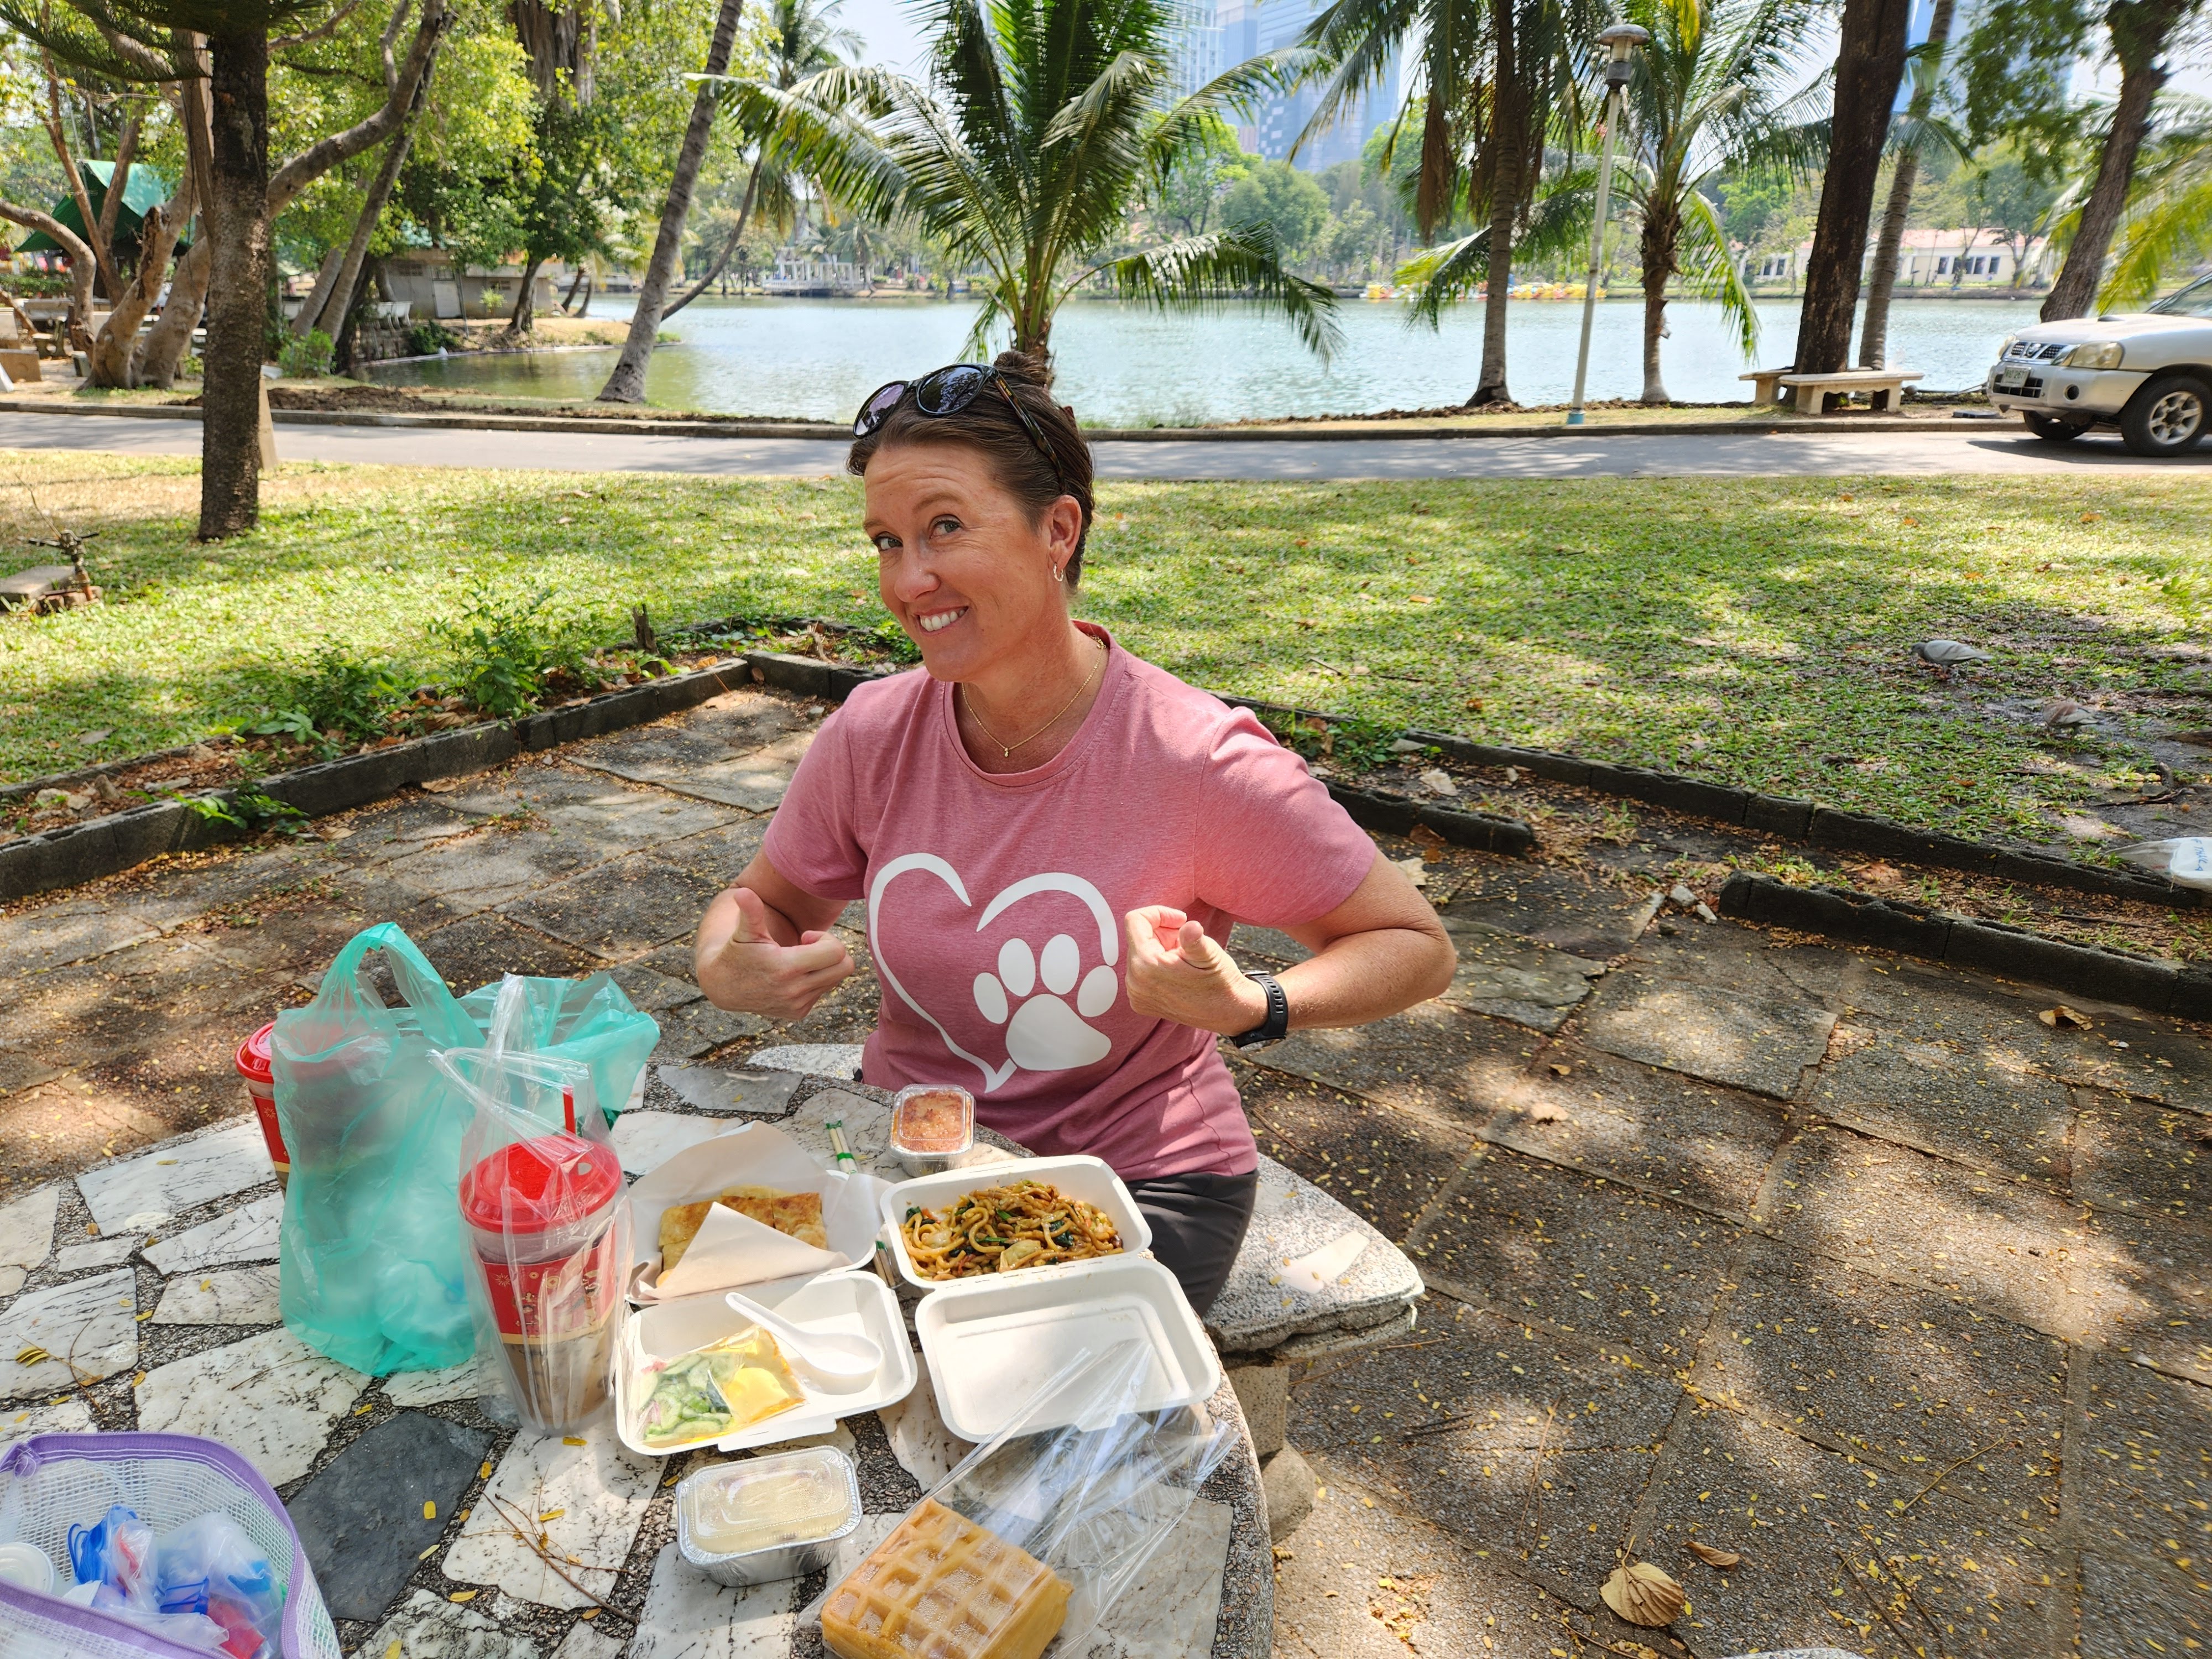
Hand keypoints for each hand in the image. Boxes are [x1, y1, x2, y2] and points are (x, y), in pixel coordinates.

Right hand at [695, 886, 854, 1020]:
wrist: (723, 986)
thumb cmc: (737, 951)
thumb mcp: (744, 931)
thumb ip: (750, 911)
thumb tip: (743, 892)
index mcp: (787, 968)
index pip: (836, 952)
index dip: (825, 938)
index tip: (805, 936)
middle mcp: (795, 991)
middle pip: (844, 967)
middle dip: (831, 952)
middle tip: (807, 947)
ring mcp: (797, 1005)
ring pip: (835, 979)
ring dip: (823, 966)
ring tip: (797, 960)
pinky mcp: (797, 1013)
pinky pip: (823, 991)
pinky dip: (815, 980)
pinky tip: (793, 975)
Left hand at [1123, 906, 1269, 1035]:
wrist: (1226, 1012)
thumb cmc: (1219, 981)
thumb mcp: (1209, 955)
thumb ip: (1194, 939)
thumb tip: (1190, 927)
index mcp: (1146, 966)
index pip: (1135, 920)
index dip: (1159, 913)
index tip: (1181, 921)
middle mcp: (1134, 982)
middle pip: (1138, 937)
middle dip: (1163, 933)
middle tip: (1187, 945)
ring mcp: (1135, 995)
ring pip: (1140, 953)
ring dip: (1160, 949)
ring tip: (1185, 960)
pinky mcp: (1140, 1002)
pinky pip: (1141, 971)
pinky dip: (1157, 965)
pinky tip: (1178, 973)